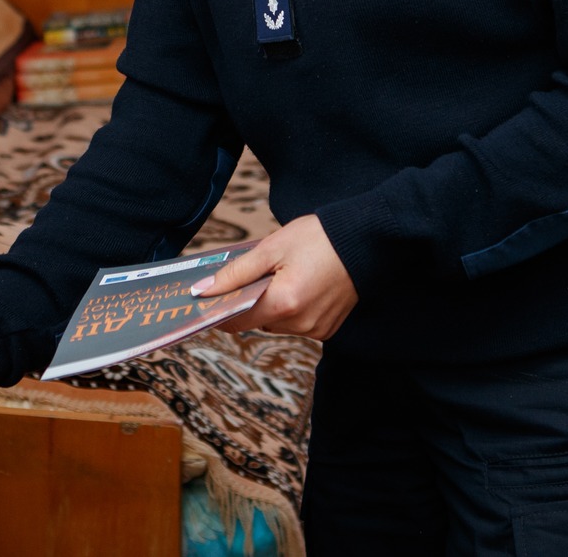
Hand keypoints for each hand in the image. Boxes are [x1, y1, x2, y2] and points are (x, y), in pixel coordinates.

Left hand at [191, 214, 357, 339]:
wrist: (364, 239)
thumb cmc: (318, 238)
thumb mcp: (271, 248)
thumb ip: (235, 273)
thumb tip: (203, 291)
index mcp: (284, 303)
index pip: (236, 320)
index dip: (219, 309)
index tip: (209, 297)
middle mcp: (300, 323)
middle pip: (256, 322)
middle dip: (249, 300)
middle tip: (253, 273)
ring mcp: (316, 329)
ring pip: (275, 324)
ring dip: (271, 304)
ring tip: (282, 275)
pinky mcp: (327, 328)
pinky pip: (296, 324)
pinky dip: (291, 308)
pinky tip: (300, 284)